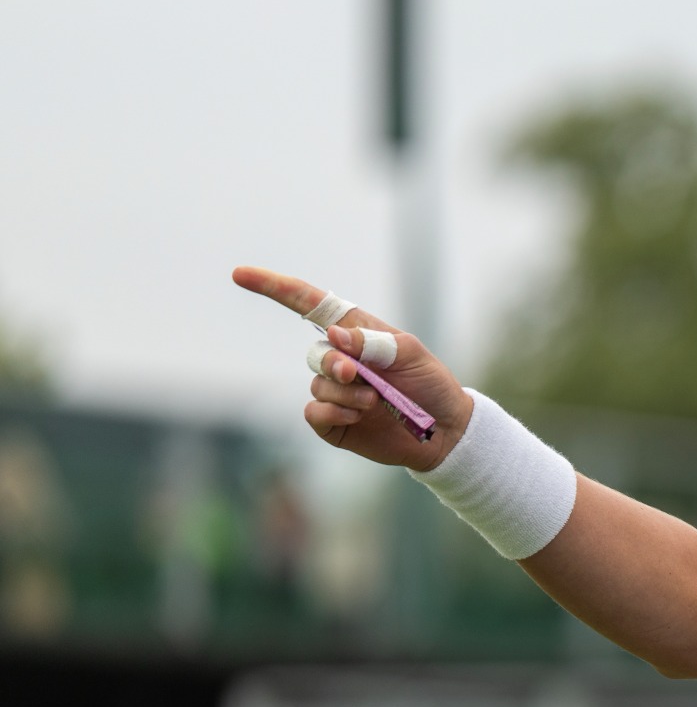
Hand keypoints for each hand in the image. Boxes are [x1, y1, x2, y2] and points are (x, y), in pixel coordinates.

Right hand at [231, 266, 473, 471]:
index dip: (274, 288)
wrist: (445, 431)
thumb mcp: (410, 354)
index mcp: (357, 334)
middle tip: (357, 375)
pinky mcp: (333, 421)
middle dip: (333, 365)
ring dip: (345, 394)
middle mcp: (341, 360)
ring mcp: (335, 392)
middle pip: (316, 353)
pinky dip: (334, 413)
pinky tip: (359, 417)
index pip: (309, 305)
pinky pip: (314, 413)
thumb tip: (334, 334)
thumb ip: (373, 341)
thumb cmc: (430, 385)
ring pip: (318, 385)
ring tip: (376, 402)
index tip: (240, 274)